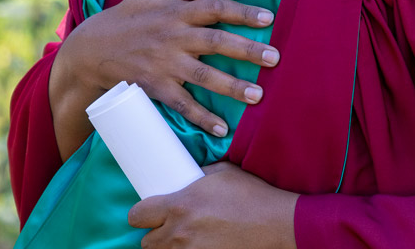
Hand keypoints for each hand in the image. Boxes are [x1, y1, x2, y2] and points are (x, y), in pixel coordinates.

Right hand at [51, 0, 278, 147]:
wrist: (92, 50)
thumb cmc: (129, 16)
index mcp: (177, 12)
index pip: (216, 8)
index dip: (243, 12)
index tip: (269, 18)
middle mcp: (173, 37)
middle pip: (216, 42)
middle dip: (247, 50)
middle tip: (275, 58)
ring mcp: (164, 64)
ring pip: (204, 76)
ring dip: (232, 87)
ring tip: (258, 96)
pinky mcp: (155, 87)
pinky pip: (183, 104)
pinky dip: (202, 117)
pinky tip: (222, 129)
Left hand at [128, 163, 297, 248]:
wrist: (277, 223)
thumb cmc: (251, 195)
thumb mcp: (221, 173)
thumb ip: (197, 175)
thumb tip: (184, 175)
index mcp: (179, 205)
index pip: (137, 215)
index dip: (140, 215)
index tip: (147, 213)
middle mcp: (179, 232)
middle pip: (146, 242)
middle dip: (154, 235)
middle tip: (166, 228)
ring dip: (167, 248)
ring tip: (182, 239)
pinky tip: (196, 246)